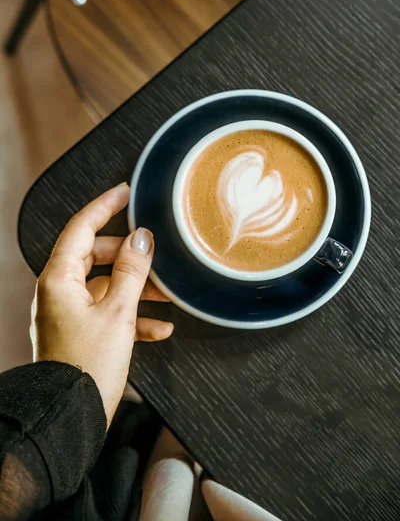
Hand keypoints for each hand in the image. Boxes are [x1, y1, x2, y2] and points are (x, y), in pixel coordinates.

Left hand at [31, 183, 173, 426]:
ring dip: (137, 288)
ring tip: (167, 295)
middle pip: (96, 255)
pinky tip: (159, 328)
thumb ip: (131, 271)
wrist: (71, 417)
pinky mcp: (80, 330)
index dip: (104, 206)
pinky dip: (133, 314)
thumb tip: (141, 238)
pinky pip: (109, 310)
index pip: (81, 228)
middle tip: (155, 252)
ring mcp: (69, 311)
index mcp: (60, 279)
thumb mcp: (117, 313)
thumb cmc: (87, 368)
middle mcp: (60, 291)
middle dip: (129, 255)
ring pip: (106, 284)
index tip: (124, 192)